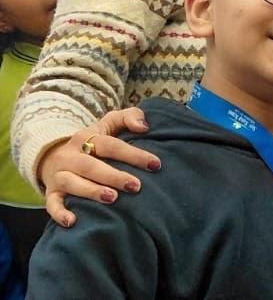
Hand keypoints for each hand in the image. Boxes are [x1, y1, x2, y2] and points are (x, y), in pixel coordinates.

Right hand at [37, 107, 160, 226]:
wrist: (51, 154)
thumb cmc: (93, 141)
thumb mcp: (109, 123)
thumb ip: (129, 117)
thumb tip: (144, 127)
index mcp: (87, 137)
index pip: (111, 145)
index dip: (134, 154)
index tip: (155, 164)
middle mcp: (71, 156)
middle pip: (91, 166)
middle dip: (114, 176)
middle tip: (136, 186)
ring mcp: (59, 175)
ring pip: (72, 183)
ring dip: (91, 191)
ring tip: (112, 198)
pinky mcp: (51, 192)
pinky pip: (51, 204)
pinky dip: (60, 213)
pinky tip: (73, 221)